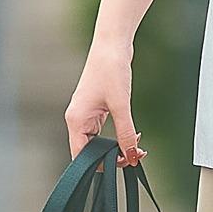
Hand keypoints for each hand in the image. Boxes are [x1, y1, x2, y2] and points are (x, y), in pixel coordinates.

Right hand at [63, 39, 140, 161]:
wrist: (112, 44)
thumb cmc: (110, 68)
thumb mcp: (121, 104)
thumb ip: (125, 132)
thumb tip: (131, 154)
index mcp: (76, 120)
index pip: (80, 156)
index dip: (99, 166)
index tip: (122, 164)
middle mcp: (78, 119)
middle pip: (90, 151)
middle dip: (111, 156)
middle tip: (134, 155)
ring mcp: (86, 114)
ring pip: (98, 141)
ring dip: (116, 146)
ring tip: (136, 144)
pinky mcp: (96, 108)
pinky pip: (103, 130)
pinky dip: (117, 135)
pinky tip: (131, 133)